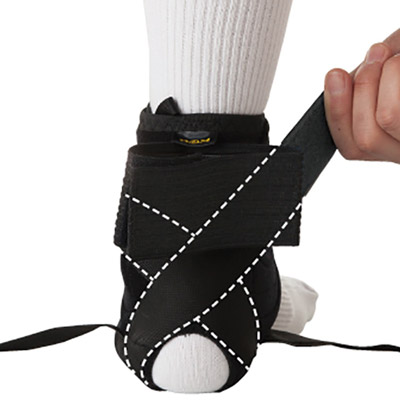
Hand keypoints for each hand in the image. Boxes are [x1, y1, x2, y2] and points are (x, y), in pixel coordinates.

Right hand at [324, 29, 399, 162]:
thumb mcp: (382, 75)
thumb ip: (357, 83)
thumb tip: (335, 84)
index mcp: (384, 144)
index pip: (351, 147)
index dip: (337, 113)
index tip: (334, 75)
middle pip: (363, 139)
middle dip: (361, 89)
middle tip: (374, 55)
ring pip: (386, 120)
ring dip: (381, 78)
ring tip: (392, 57)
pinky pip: (398, 113)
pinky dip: (396, 74)